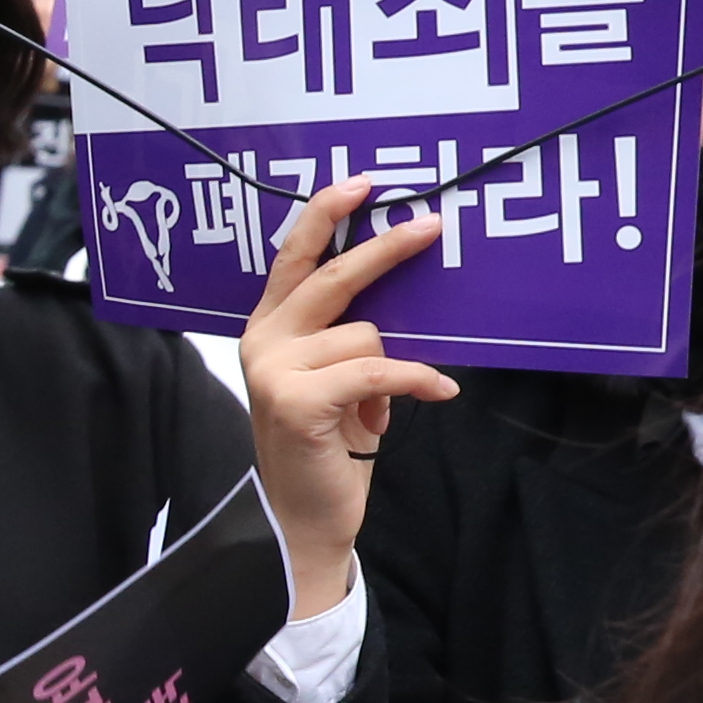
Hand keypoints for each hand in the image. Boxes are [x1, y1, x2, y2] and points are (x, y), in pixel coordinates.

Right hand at [241, 176, 462, 616]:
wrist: (302, 517)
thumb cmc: (327, 445)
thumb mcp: (337, 382)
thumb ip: (350, 339)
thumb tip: (402, 306)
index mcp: (268, 328)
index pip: (293, 258)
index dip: (324, 216)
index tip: (362, 185)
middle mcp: (263, 341)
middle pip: (331, 277)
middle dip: (384, 249)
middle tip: (431, 226)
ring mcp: (274, 370)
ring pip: (366, 335)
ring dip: (393, 369)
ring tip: (379, 410)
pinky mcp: (297, 401)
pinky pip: (379, 370)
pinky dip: (417, 381)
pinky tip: (439, 393)